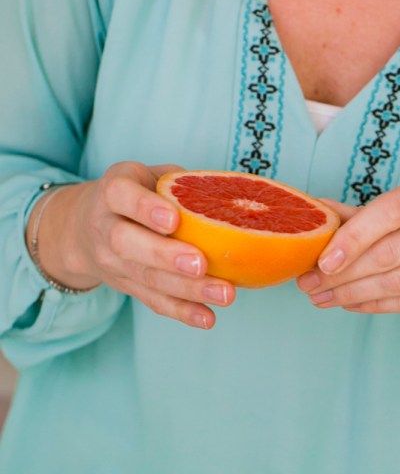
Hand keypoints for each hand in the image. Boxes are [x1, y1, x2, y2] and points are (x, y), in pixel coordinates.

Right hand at [27, 161, 234, 328]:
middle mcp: (105, 227)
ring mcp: (112, 262)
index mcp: (112, 191)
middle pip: (127, 243)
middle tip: (200, 264)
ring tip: (223, 293)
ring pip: (145, 277)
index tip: (173, 220)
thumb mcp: (146, 175)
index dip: (145, 208)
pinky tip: (208, 317)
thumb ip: (178, 181)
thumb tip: (224, 193)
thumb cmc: (132, 193)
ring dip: (186, 289)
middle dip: (165, 256)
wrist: (83, 228)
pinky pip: (153, 301)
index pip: (121, 196)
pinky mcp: (127, 286)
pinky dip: (182, 311)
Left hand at [296, 168, 399, 325]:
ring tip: (322, 298)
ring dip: (353, 294)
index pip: (389, 210)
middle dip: (342, 272)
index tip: (322, 259)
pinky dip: (377, 306)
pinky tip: (353, 305)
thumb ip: (369, 209)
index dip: (352, 236)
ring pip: (399, 282)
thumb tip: (317, 210)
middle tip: (308, 283)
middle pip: (389, 252)